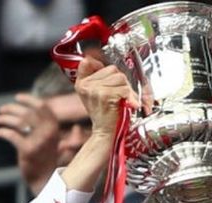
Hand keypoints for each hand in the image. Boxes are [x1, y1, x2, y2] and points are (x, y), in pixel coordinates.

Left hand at [0, 93, 59, 194]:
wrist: (45, 180)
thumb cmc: (43, 158)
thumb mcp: (47, 138)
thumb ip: (40, 124)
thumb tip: (25, 107)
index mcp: (54, 127)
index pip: (42, 106)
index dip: (28, 99)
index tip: (16, 97)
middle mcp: (49, 132)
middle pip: (27, 112)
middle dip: (11, 109)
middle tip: (0, 110)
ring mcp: (39, 141)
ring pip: (18, 122)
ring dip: (4, 119)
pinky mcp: (28, 150)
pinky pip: (11, 135)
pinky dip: (1, 132)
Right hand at [61, 58, 138, 191]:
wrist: (106, 134)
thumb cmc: (105, 115)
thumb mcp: (94, 95)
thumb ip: (95, 77)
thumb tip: (98, 60)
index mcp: (81, 83)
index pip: (89, 62)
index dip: (99, 65)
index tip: (105, 74)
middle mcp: (85, 85)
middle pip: (112, 69)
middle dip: (121, 81)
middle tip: (120, 96)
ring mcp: (94, 90)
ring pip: (120, 78)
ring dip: (127, 89)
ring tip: (123, 101)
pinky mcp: (105, 95)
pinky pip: (124, 88)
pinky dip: (130, 96)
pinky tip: (128, 105)